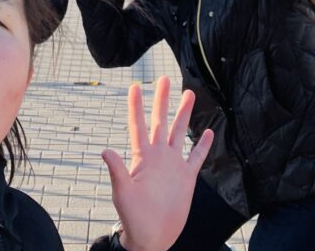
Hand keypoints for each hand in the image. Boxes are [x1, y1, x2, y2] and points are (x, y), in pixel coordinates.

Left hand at [103, 77, 213, 250]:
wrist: (152, 237)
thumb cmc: (133, 218)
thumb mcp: (123, 193)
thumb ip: (117, 171)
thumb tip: (105, 151)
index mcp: (142, 157)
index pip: (138, 125)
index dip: (136, 105)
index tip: (135, 85)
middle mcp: (158, 156)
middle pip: (161, 121)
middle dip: (162, 100)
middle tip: (164, 78)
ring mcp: (173, 165)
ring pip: (180, 133)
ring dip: (184, 114)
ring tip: (188, 94)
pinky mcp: (186, 178)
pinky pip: (197, 157)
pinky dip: (203, 145)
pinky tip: (209, 132)